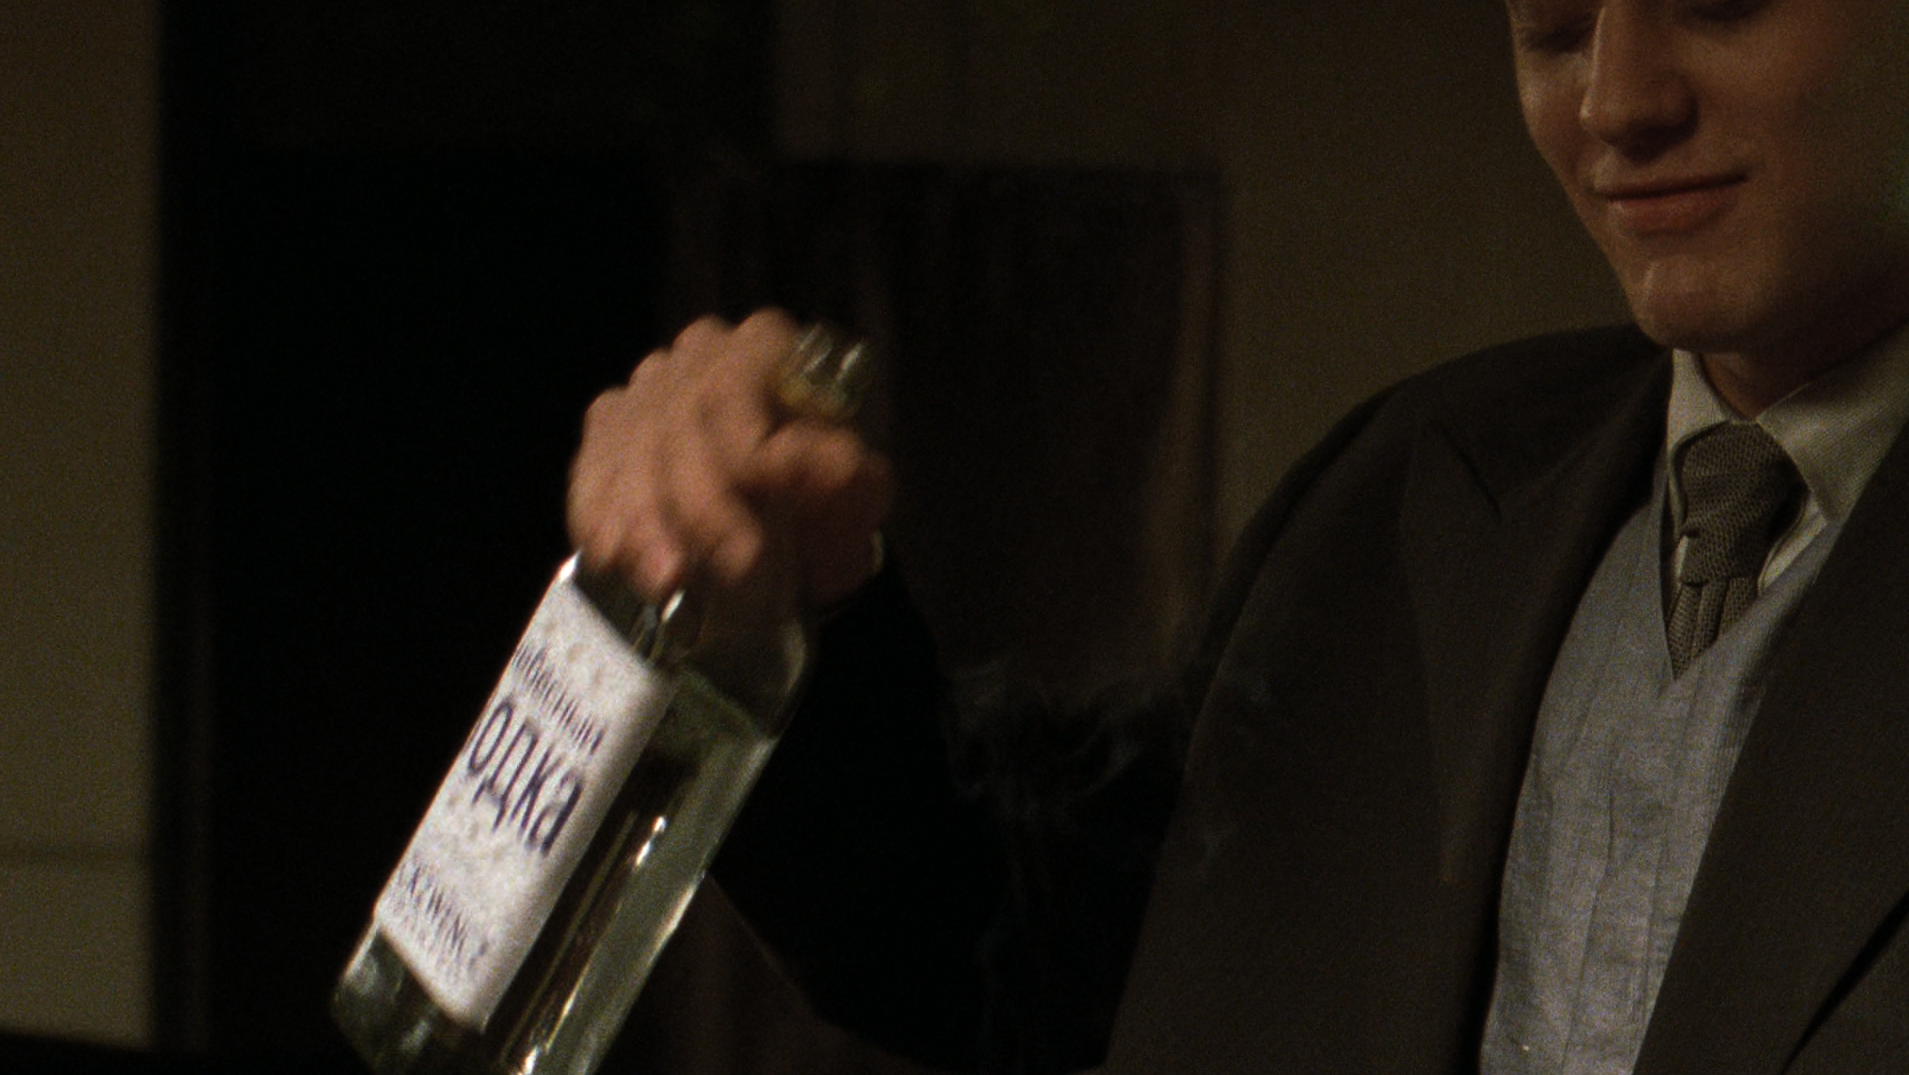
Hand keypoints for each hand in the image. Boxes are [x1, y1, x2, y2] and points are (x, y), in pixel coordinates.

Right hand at [567, 310, 893, 608]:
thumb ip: (843, 472)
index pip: (734, 384)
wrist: (793, 538)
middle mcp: (700, 352)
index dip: (738, 451)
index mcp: (766, 346)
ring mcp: (648, 388)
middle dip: (699, 505)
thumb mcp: (857, 491)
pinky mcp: (609, 430)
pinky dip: (599, 516)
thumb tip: (821, 463)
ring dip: (644, 521)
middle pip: (679, 419)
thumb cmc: (827, 502)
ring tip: (666, 580)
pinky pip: (590, 468)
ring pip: (630, 448)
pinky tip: (612, 556)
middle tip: (729, 567)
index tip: (758, 508)